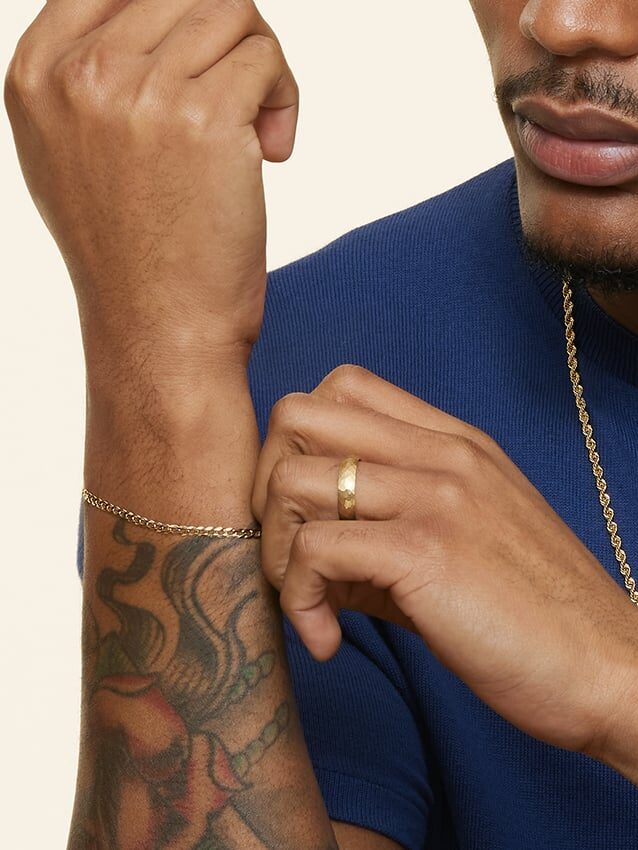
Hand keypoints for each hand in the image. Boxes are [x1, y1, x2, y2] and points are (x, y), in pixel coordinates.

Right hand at [5, 0, 298, 371]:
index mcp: (36, 76)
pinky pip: (264, 58)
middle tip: (239, 107)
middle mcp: (80, 75)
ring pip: (232, 12)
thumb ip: (95, 77)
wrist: (160, 331)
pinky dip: (283, 100)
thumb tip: (159, 15)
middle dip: (226, 41)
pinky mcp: (202, 118)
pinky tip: (271, 155)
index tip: (203, 67)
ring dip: (260, 69)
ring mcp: (138, 91)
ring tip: (257, 136)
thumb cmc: (133, 256)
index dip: (177, 18)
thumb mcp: (77, 155)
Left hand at [251, 364, 637, 761]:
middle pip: (296, 413)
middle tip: (290, 550)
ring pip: (290, 478)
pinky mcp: (426, 552)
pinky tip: (328, 642)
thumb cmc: (533, 610)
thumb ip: (386, 524)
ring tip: (308, 603)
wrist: (607, 666)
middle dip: (265, 482)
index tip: (307, 511)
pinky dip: (299, 601)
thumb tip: (306, 549)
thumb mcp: (464, 540)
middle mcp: (441, 453)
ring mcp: (434, 496)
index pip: (342, 387)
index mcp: (453, 442)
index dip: (300, 442)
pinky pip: (314, 550)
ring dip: (277, 549)